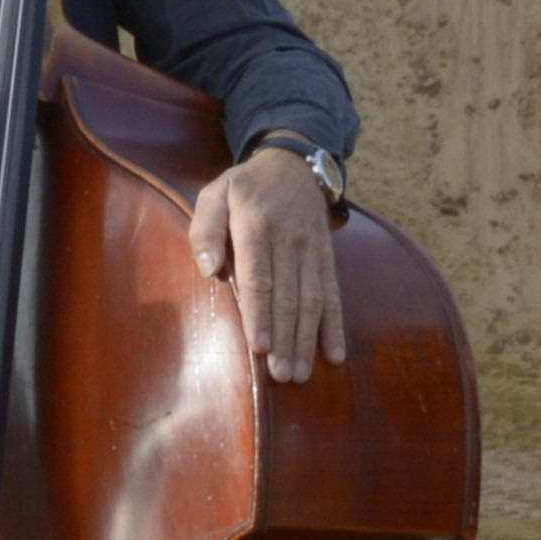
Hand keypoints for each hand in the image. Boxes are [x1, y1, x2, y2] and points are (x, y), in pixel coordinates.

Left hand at [191, 147, 347, 382]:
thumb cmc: (245, 188)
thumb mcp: (215, 194)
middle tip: (281, 374)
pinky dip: (335, 327)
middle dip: (285, 339)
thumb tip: (208, 270)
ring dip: (307, 340)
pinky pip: (333, 295)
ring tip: (300, 374)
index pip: (259, 277)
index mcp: (256, 226)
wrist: (293, 164)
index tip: (259, 346)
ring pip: (312, 301)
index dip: (260, 314)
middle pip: (288, 297)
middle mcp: (289, 241)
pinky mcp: (326, 258)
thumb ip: (205, 230)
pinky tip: (335, 355)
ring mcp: (312, 251)